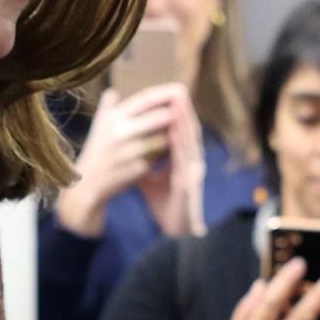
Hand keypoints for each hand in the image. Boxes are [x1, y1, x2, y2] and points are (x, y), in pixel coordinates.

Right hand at [52, 83, 184, 236]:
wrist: (87, 186)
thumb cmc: (96, 154)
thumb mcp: (98, 129)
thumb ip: (106, 109)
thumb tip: (113, 92)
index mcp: (112, 118)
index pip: (144, 99)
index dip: (164, 93)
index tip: (181, 89)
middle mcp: (118, 132)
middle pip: (156, 118)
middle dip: (175, 112)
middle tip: (189, 108)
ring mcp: (127, 152)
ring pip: (161, 139)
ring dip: (174, 134)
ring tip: (184, 129)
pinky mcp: (136, 169)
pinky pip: (160, 159)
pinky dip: (169, 154)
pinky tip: (176, 151)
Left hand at [137, 85, 207, 237]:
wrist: (173, 231)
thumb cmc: (163, 204)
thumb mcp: (149, 177)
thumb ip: (143, 159)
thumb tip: (127, 143)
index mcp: (182, 160)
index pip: (181, 131)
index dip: (177, 112)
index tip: (168, 93)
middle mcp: (191, 163)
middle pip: (189, 131)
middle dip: (184, 110)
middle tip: (177, 89)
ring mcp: (192, 174)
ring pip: (191, 143)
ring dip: (186, 122)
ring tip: (179, 103)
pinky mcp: (189, 186)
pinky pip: (185, 162)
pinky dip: (182, 146)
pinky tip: (176, 133)